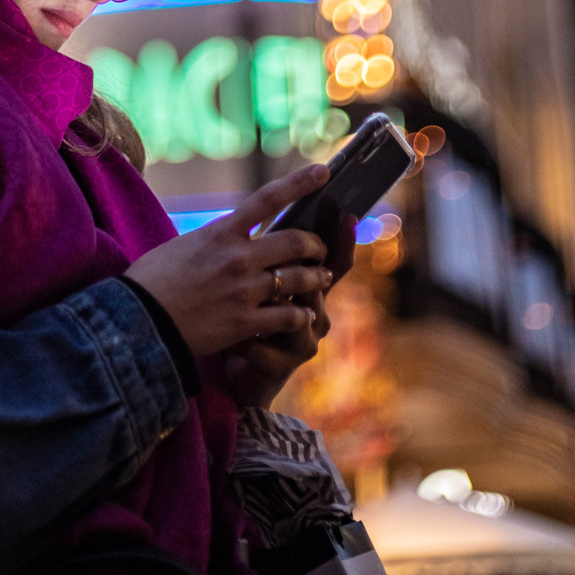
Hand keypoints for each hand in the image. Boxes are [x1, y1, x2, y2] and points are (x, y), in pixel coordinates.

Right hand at [124, 164, 332, 357]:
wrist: (138, 320)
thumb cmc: (154, 280)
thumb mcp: (186, 245)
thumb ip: (217, 238)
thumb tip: (234, 233)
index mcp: (222, 232)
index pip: (269, 198)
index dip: (299, 182)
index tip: (323, 172)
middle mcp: (238, 257)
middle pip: (295, 241)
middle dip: (316, 245)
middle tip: (321, 250)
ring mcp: (244, 290)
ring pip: (299, 279)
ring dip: (317, 279)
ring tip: (322, 280)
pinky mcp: (245, 323)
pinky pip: (289, 317)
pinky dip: (302, 316)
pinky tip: (305, 316)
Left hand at [223, 212, 355, 408]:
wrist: (239, 367)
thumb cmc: (251, 314)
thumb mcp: (260, 276)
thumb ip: (270, 250)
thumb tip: (269, 207)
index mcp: (312, 287)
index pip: (334, 261)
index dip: (343, 240)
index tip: (348, 215)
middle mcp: (316, 313)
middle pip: (320, 284)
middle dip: (302, 268)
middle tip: (280, 256)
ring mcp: (303, 342)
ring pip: (299, 316)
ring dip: (270, 302)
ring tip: (246, 295)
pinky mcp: (281, 366)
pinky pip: (262, 346)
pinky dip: (242, 338)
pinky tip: (227, 337)